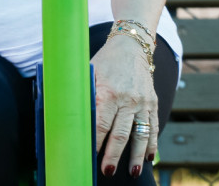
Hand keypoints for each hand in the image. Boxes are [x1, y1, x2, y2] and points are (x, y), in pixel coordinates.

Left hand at [92, 35, 158, 177]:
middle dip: (114, 155)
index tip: (89, 155)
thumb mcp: (88, 73)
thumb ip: (82, 93)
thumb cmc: (103, 62)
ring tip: (134, 172)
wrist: (131, 46)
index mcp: (108, 92)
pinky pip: (153, 127)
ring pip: (140, 135)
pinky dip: (152, 144)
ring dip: (137, 156)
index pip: (101, 123)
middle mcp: (128, 99)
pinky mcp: (152, 103)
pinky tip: (150, 158)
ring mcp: (142, 102)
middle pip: (120, 134)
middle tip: (107, 171)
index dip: (96, 142)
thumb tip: (64, 111)